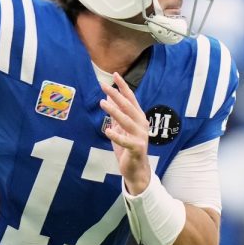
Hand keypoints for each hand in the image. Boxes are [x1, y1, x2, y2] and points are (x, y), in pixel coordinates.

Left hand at [99, 72, 150, 193]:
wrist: (136, 170)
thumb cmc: (127, 148)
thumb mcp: (120, 128)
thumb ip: (116, 114)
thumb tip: (108, 97)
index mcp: (138, 118)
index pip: (131, 98)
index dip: (123, 87)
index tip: (115, 75)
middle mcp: (141, 124)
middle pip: (128, 106)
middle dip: (116, 95)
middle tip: (104, 85)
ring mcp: (140, 136)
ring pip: (126, 120)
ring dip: (114, 111)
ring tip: (102, 103)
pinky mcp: (137, 148)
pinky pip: (125, 141)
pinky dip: (117, 135)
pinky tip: (107, 130)